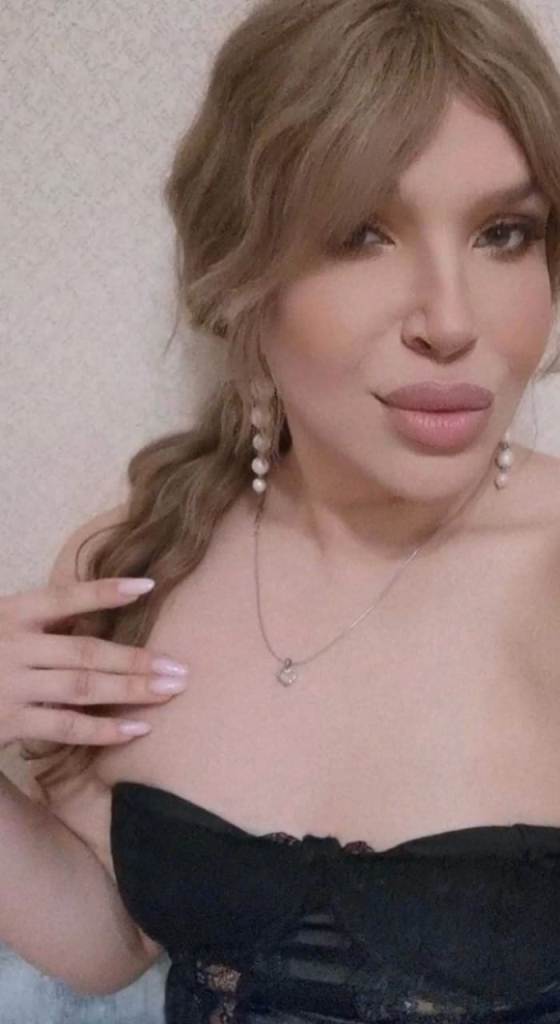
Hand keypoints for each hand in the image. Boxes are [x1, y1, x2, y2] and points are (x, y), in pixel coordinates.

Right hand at [0, 578, 188, 751]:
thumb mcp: (2, 624)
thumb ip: (42, 620)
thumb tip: (99, 605)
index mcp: (9, 614)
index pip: (64, 598)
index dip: (105, 591)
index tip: (148, 584)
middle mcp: (11, 647)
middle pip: (86, 652)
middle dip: (137, 659)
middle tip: (180, 667)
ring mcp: (10, 687)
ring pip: (82, 688)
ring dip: (131, 690)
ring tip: (169, 690)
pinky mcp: (8, 723)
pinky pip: (65, 726)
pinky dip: (104, 729)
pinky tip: (137, 728)